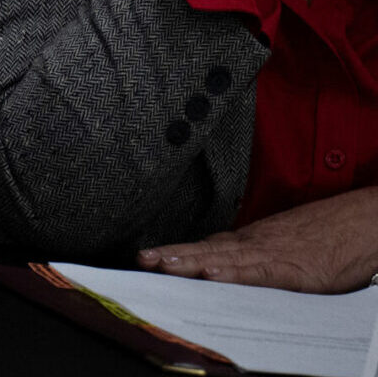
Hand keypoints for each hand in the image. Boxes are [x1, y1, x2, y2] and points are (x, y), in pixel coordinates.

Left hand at [138, 187, 377, 292]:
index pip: (206, 246)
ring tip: (163, 266)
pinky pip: (259, 273)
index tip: (148, 257)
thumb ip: (254, 254)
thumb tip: (223, 266)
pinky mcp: (295, 269)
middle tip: (141, 260)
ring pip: (224, 258)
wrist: (366, 221)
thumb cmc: (328, 235)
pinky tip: (212, 276)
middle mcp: (256, 244)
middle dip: (172, 256)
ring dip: (191, 262)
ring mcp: (273, 254)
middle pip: (206, 249)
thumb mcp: (284, 243)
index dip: (176, 252)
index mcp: (252, 240)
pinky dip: (234, 274)